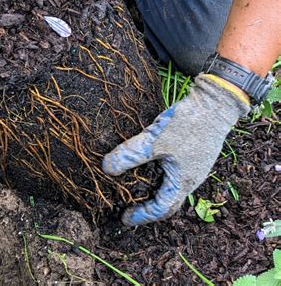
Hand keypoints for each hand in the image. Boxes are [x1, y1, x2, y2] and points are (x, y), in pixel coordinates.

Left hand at [102, 74, 249, 225]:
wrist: (215, 103)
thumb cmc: (186, 125)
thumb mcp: (153, 141)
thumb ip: (130, 155)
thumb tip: (107, 169)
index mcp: (183, 182)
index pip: (161, 209)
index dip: (142, 215)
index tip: (124, 218)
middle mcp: (191, 178)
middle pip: (167, 200)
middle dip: (147, 206)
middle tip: (129, 206)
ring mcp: (194, 164)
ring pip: (171, 184)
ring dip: (153, 188)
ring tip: (135, 185)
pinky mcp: (193, 151)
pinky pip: (174, 170)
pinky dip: (159, 172)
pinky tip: (148, 161)